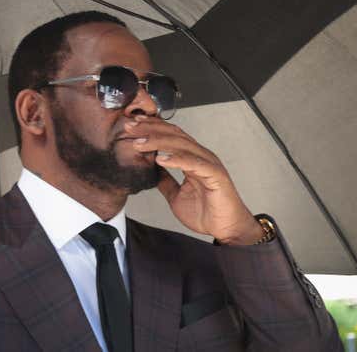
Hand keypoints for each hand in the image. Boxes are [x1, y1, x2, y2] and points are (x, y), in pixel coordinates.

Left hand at [124, 115, 262, 244]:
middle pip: (174, 135)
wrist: (226, 229)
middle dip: (150, 129)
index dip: (151, 128)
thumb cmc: (207, 213)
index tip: (132, 127)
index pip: (170, 136)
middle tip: (130, 127)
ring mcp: (209, 163)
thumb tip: (152, 171)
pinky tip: (160, 158)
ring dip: (158, 141)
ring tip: (139, 142)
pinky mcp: (215, 175)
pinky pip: (193, 163)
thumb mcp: (176, 195)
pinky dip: (176, 159)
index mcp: (192, 158)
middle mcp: (201, 156)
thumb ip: (165, 181)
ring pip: (181, 145)